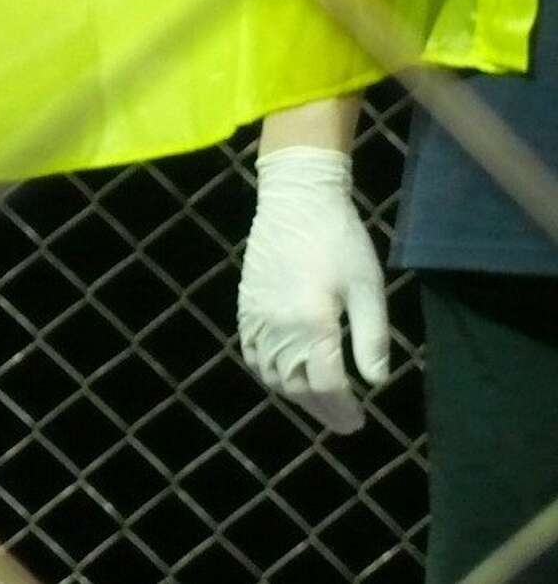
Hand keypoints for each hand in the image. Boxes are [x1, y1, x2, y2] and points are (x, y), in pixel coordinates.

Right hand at [236, 147, 388, 434]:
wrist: (296, 200)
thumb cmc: (340, 241)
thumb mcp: (368, 288)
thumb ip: (371, 339)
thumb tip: (375, 382)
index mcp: (313, 324)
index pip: (326, 386)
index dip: (342, 410)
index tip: (358, 422)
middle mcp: (279, 327)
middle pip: (296, 386)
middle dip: (321, 410)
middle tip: (343, 422)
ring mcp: (257, 317)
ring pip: (270, 373)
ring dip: (294, 394)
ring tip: (319, 400)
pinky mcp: (246, 305)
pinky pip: (252, 351)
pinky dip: (268, 371)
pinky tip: (286, 372)